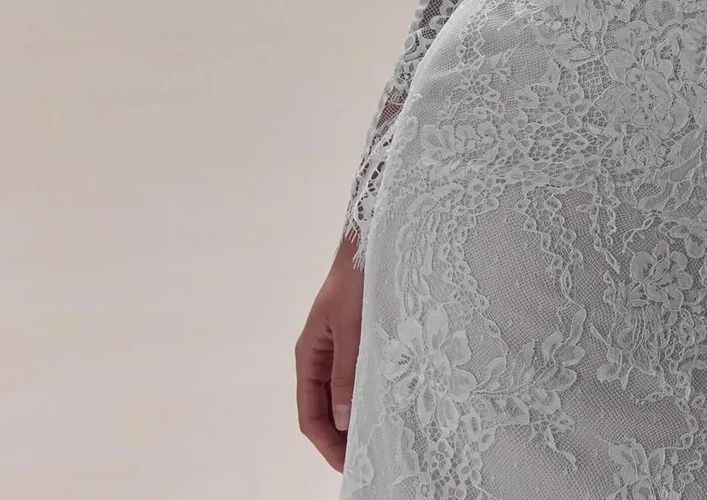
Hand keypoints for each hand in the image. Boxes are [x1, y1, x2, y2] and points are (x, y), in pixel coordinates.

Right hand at [295, 232, 363, 471]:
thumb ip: (347, 371)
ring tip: (386, 442)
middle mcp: (325, 358)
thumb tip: (343, 420)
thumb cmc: (359, 277)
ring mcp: (345, 351)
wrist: (375, 239)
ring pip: (348, 398)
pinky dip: (375, 397)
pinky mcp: (366, 342)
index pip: (310, 416)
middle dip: (345, 440)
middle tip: (372, 463)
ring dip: (362, 420)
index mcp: (310, 356)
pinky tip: (396, 407)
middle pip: (329, 413)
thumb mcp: (352, 325)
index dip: (327, 445)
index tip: (349, 467)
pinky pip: (365, 379)